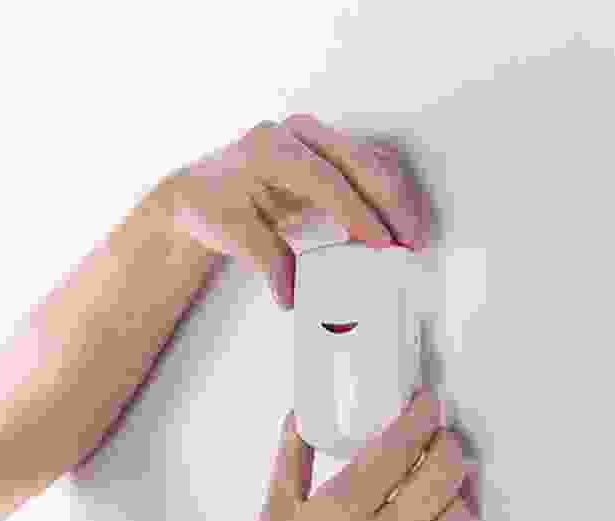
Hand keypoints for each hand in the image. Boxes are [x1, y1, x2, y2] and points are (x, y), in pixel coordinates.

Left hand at [164, 114, 432, 308]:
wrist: (201, 193)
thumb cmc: (211, 206)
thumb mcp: (227, 232)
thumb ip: (264, 258)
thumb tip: (291, 292)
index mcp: (271, 148)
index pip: (324, 178)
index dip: (356, 211)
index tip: (379, 241)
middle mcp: (298, 134)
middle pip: (360, 161)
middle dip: (392, 203)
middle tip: (410, 243)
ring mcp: (318, 139)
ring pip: (373, 160)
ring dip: (399, 199)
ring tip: (413, 239)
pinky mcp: (331, 153)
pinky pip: (371, 168)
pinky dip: (390, 196)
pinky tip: (400, 226)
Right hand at [204, 388, 476, 520]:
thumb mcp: (273, 520)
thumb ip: (292, 464)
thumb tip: (299, 420)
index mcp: (337, 512)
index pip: (396, 449)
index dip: (420, 418)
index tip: (427, 405)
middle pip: (441, 474)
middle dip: (448, 446)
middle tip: (440, 438)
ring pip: (455, 514)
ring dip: (452, 490)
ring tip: (440, 480)